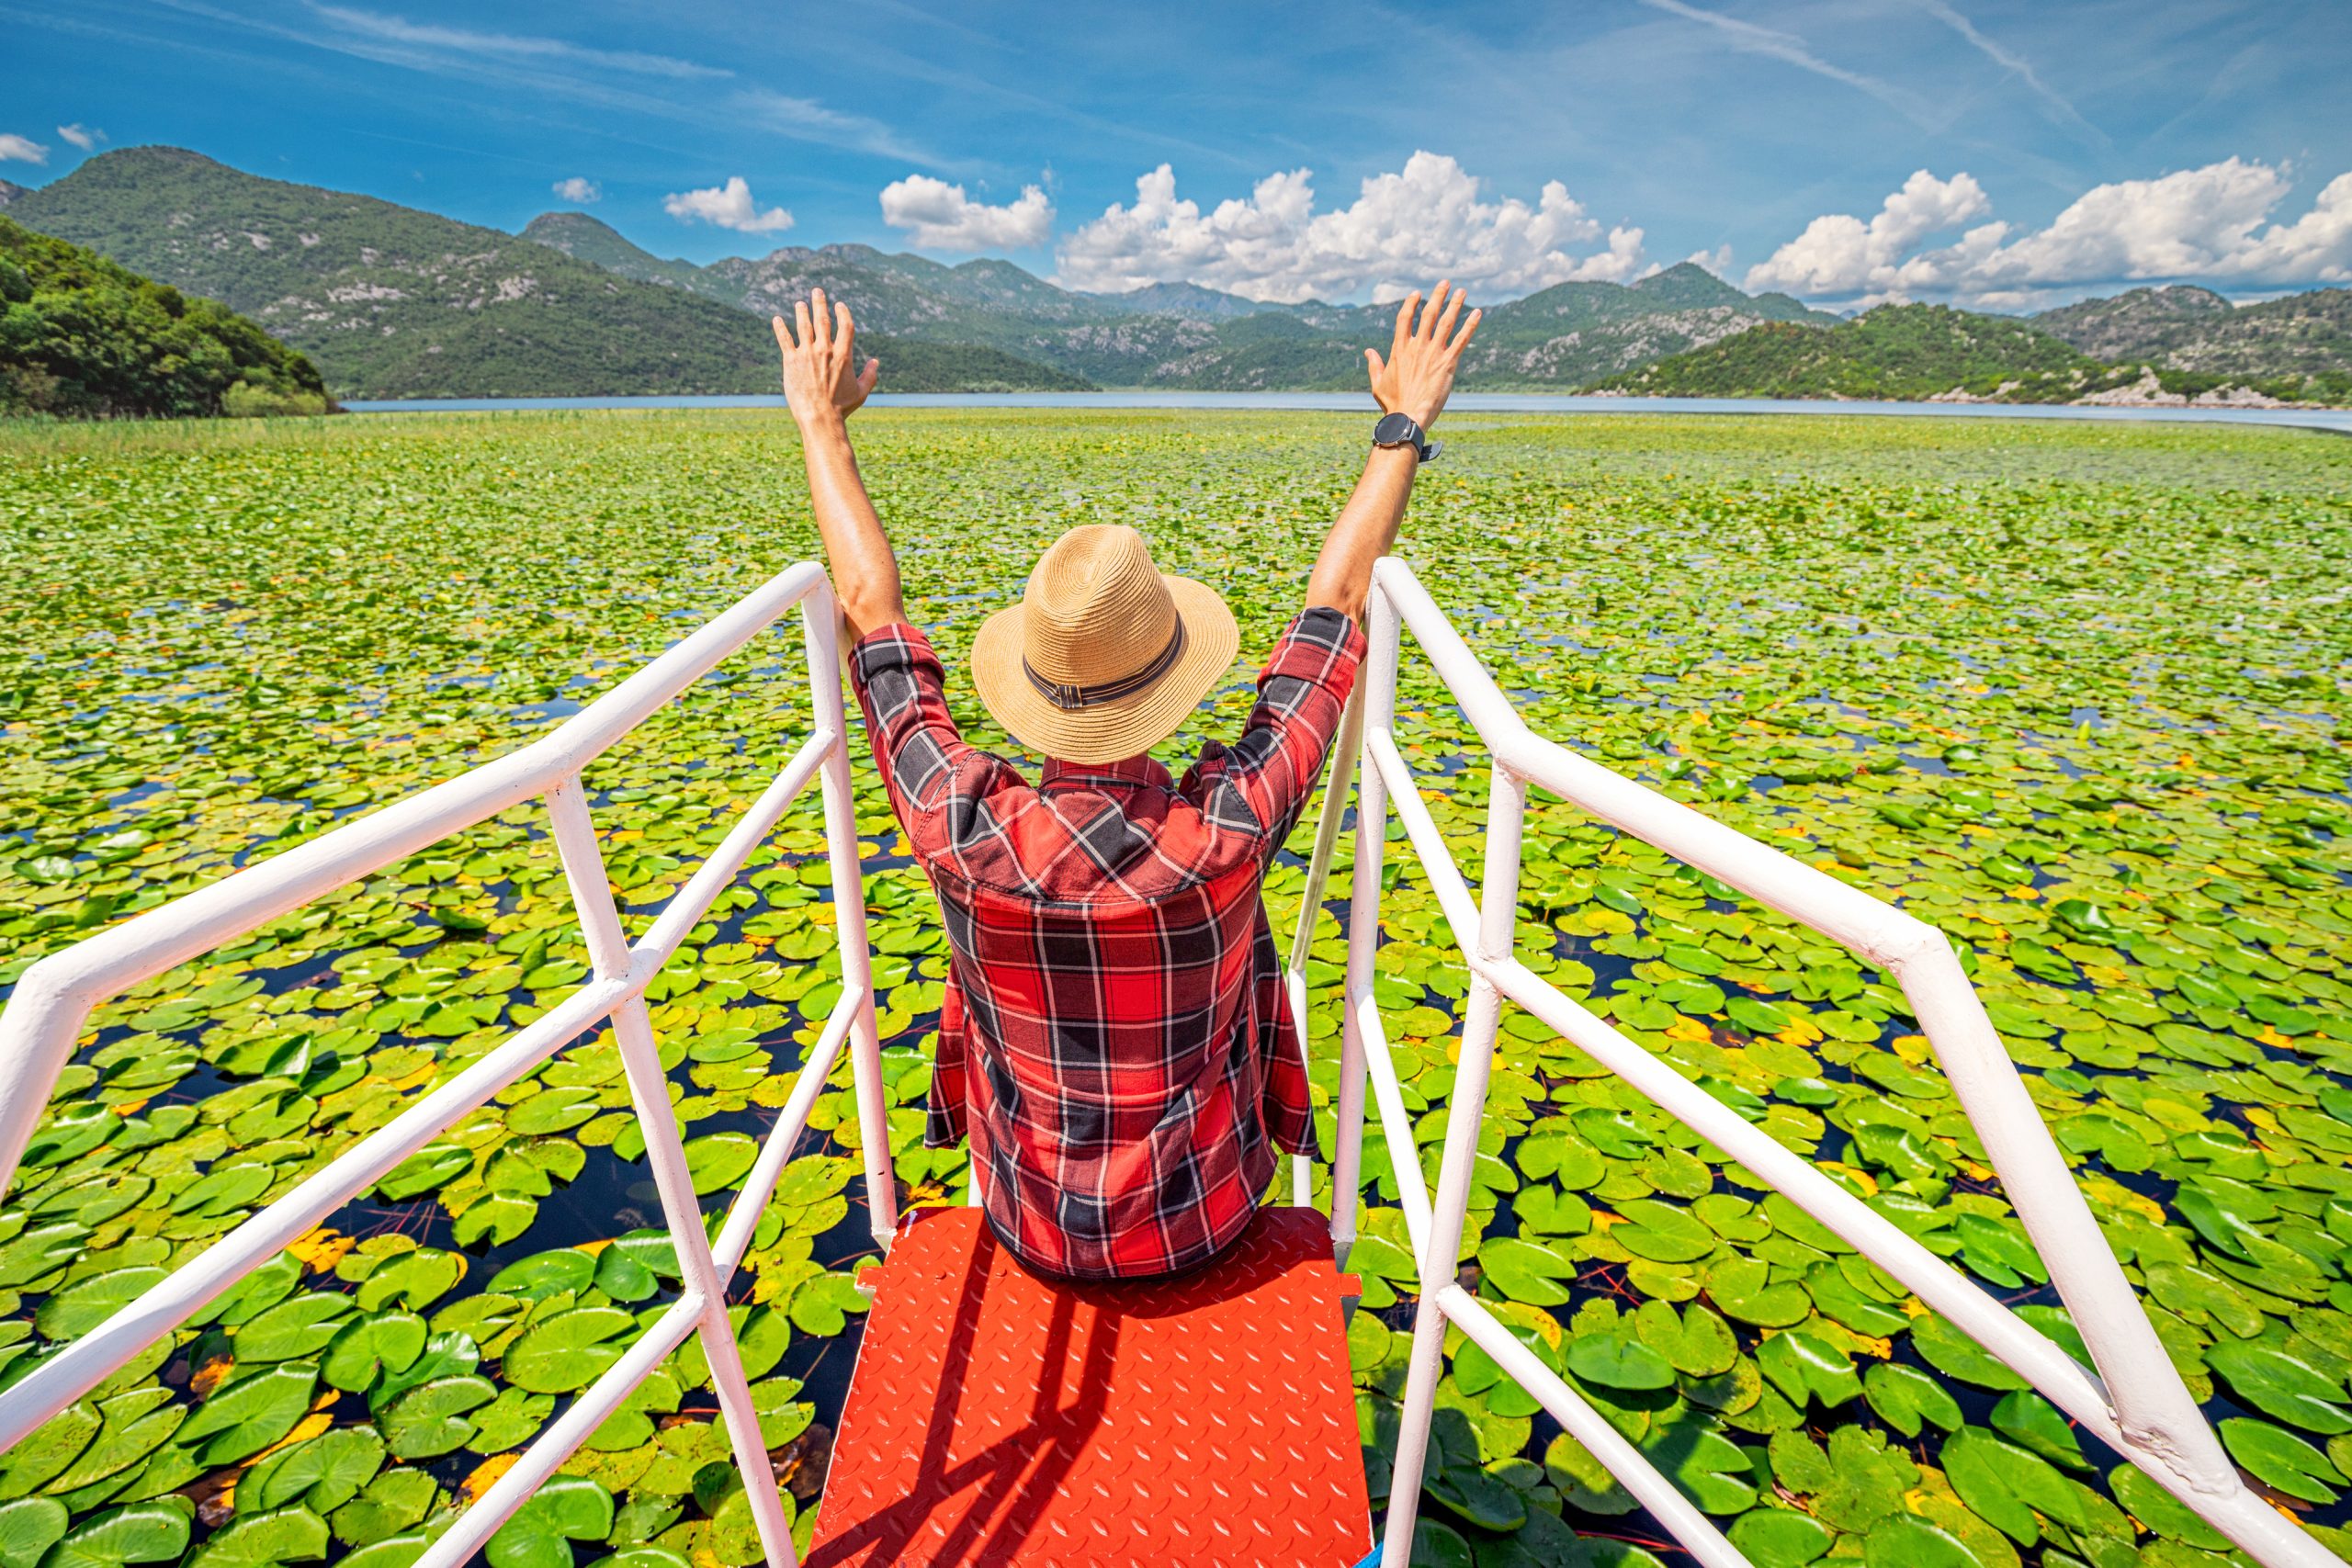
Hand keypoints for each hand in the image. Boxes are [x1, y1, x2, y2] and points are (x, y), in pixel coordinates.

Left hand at [772, 287, 878, 426]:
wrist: (819, 417)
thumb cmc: (842, 407)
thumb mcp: (861, 392)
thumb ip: (870, 375)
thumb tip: (875, 362)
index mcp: (843, 355)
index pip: (845, 326)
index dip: (843, 313)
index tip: (839, 305)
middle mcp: (825, 350)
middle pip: (822, 319)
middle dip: (820, 303)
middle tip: (817, 291)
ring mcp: (807, 354)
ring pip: (803, 326)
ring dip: (801, 312)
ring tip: (800, 304)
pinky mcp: (791, 361)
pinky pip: (785, 340)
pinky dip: (780, 328)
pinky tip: (776, 319)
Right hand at [1365, 280, 1480, 429]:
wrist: (1408, 417)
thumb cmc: (1393, 404)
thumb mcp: (1378, 383)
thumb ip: (1374, 365)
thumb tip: (1368, 351)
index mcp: (1399, 349)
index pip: (1405, 318)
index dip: (1411, 304)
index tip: (1417, 293)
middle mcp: (1417, 347)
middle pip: (1428, 314)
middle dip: (1437, 296)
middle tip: (1445, 283)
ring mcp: (1433, 354)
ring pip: (1446, 322)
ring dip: (1455, 305)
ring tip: (1462, 292)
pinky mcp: (1448, 363)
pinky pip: (1461, 340)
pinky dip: (1470, 326)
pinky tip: (1478, 314)